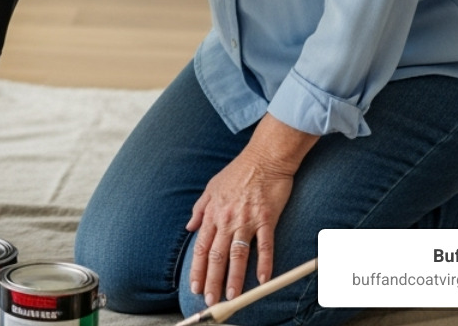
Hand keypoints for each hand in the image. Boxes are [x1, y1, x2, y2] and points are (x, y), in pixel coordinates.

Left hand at [187, 116, 314, 305]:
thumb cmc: (239, 171)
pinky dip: (265, 263)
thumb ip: (200, 209)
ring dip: (234, 278)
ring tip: (232, 296)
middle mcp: (227, 219)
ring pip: (238, 255)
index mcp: (213, 213)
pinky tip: (263, 280)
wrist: (264, 157)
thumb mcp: (211, 187)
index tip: (195, 286)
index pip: (201, 247)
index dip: (197, 269)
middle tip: (210, 299)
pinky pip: (265, 245)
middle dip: (212, 280)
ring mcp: (247, 220)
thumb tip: (190, 226)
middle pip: (217, 256)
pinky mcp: (267, 218)